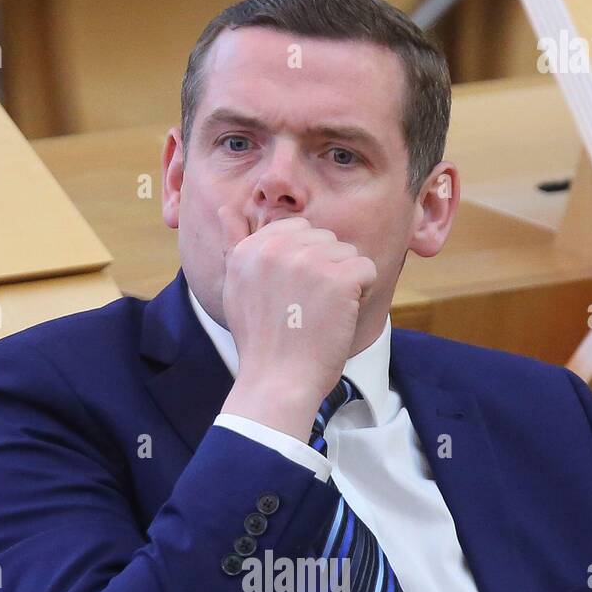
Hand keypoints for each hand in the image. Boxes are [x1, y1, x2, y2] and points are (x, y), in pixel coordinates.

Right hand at [217, 207, 376, 438]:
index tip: (294, 295)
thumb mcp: (235, 288)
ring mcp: (309, 261)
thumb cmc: (261, 343)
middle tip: (306, 309)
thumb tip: (225, 208)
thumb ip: (234, 244)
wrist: (277, 382)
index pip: (297, 229)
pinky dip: (362, 294)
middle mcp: (277, 247)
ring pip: (347, 253)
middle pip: (325, 239)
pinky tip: (339, 317)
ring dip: (343, 284)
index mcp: (252, 248)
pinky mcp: (339, 278)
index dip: (305, 262)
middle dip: (325, 271)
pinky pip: (366, 269)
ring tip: (321, 315)